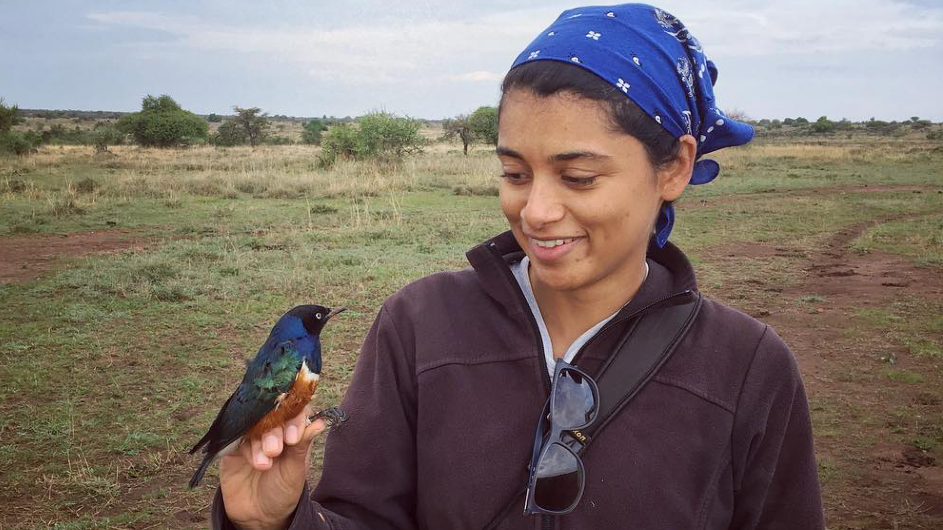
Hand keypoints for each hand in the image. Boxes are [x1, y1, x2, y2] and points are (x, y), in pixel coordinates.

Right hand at [219, 404, 326, 529]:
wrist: (260, 517)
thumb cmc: (282, 492)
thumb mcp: (296, 470)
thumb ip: (302, 445)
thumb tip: (320, 422)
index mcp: (292, 433)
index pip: (294, 412)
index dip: (293, 419)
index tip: (293, 437)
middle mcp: (272, 432)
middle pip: (271, 417)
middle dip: (273, 432)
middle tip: (275, 451)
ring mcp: (251, 439)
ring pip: (253, 427)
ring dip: (259, 443)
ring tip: (264, 464)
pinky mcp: (234, 449)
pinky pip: (236, 438)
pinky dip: (245, 448)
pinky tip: (252, 460)